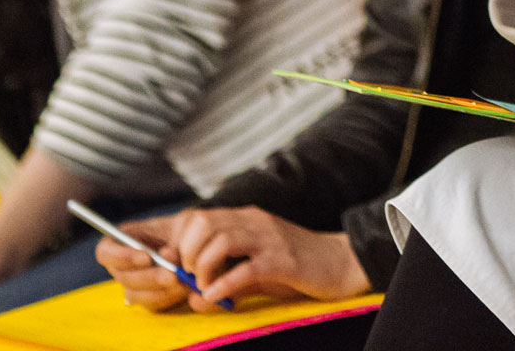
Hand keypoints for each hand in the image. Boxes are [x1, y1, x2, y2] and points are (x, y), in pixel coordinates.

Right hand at [94, 216, 190, 311]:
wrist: (201, 246)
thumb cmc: (188, 230)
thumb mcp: (184, 225)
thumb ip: (173, 238)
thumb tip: (166, 254)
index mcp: (122, 241)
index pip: (105, 252)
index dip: (122, 257)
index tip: (146, 257)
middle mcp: (122, 265)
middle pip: (122, 277)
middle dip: (149, 276)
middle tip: (172, 274)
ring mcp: (133, 284)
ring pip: (136, 294)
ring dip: (160, 290)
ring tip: (183, 280)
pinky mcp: (147, 298)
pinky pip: (151, 304)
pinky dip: (168, 297)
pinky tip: (184, 288)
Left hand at [96, 208, 370, 311]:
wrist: (341, 263)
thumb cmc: (297, 265)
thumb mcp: (257, 262)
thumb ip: (226, 273)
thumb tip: (194, 296)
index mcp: (245, 218)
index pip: (197, 217)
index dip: (177, 241)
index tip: (173, 266)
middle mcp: (253, 222)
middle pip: (202, 223)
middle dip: (186, 254)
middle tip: (191, 277)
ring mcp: (268, 239)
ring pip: (218, 240)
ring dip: (201, 268)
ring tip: (204, 286)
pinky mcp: (282, 260)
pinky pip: (244, 269)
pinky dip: (222, 285)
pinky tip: (216, 297)